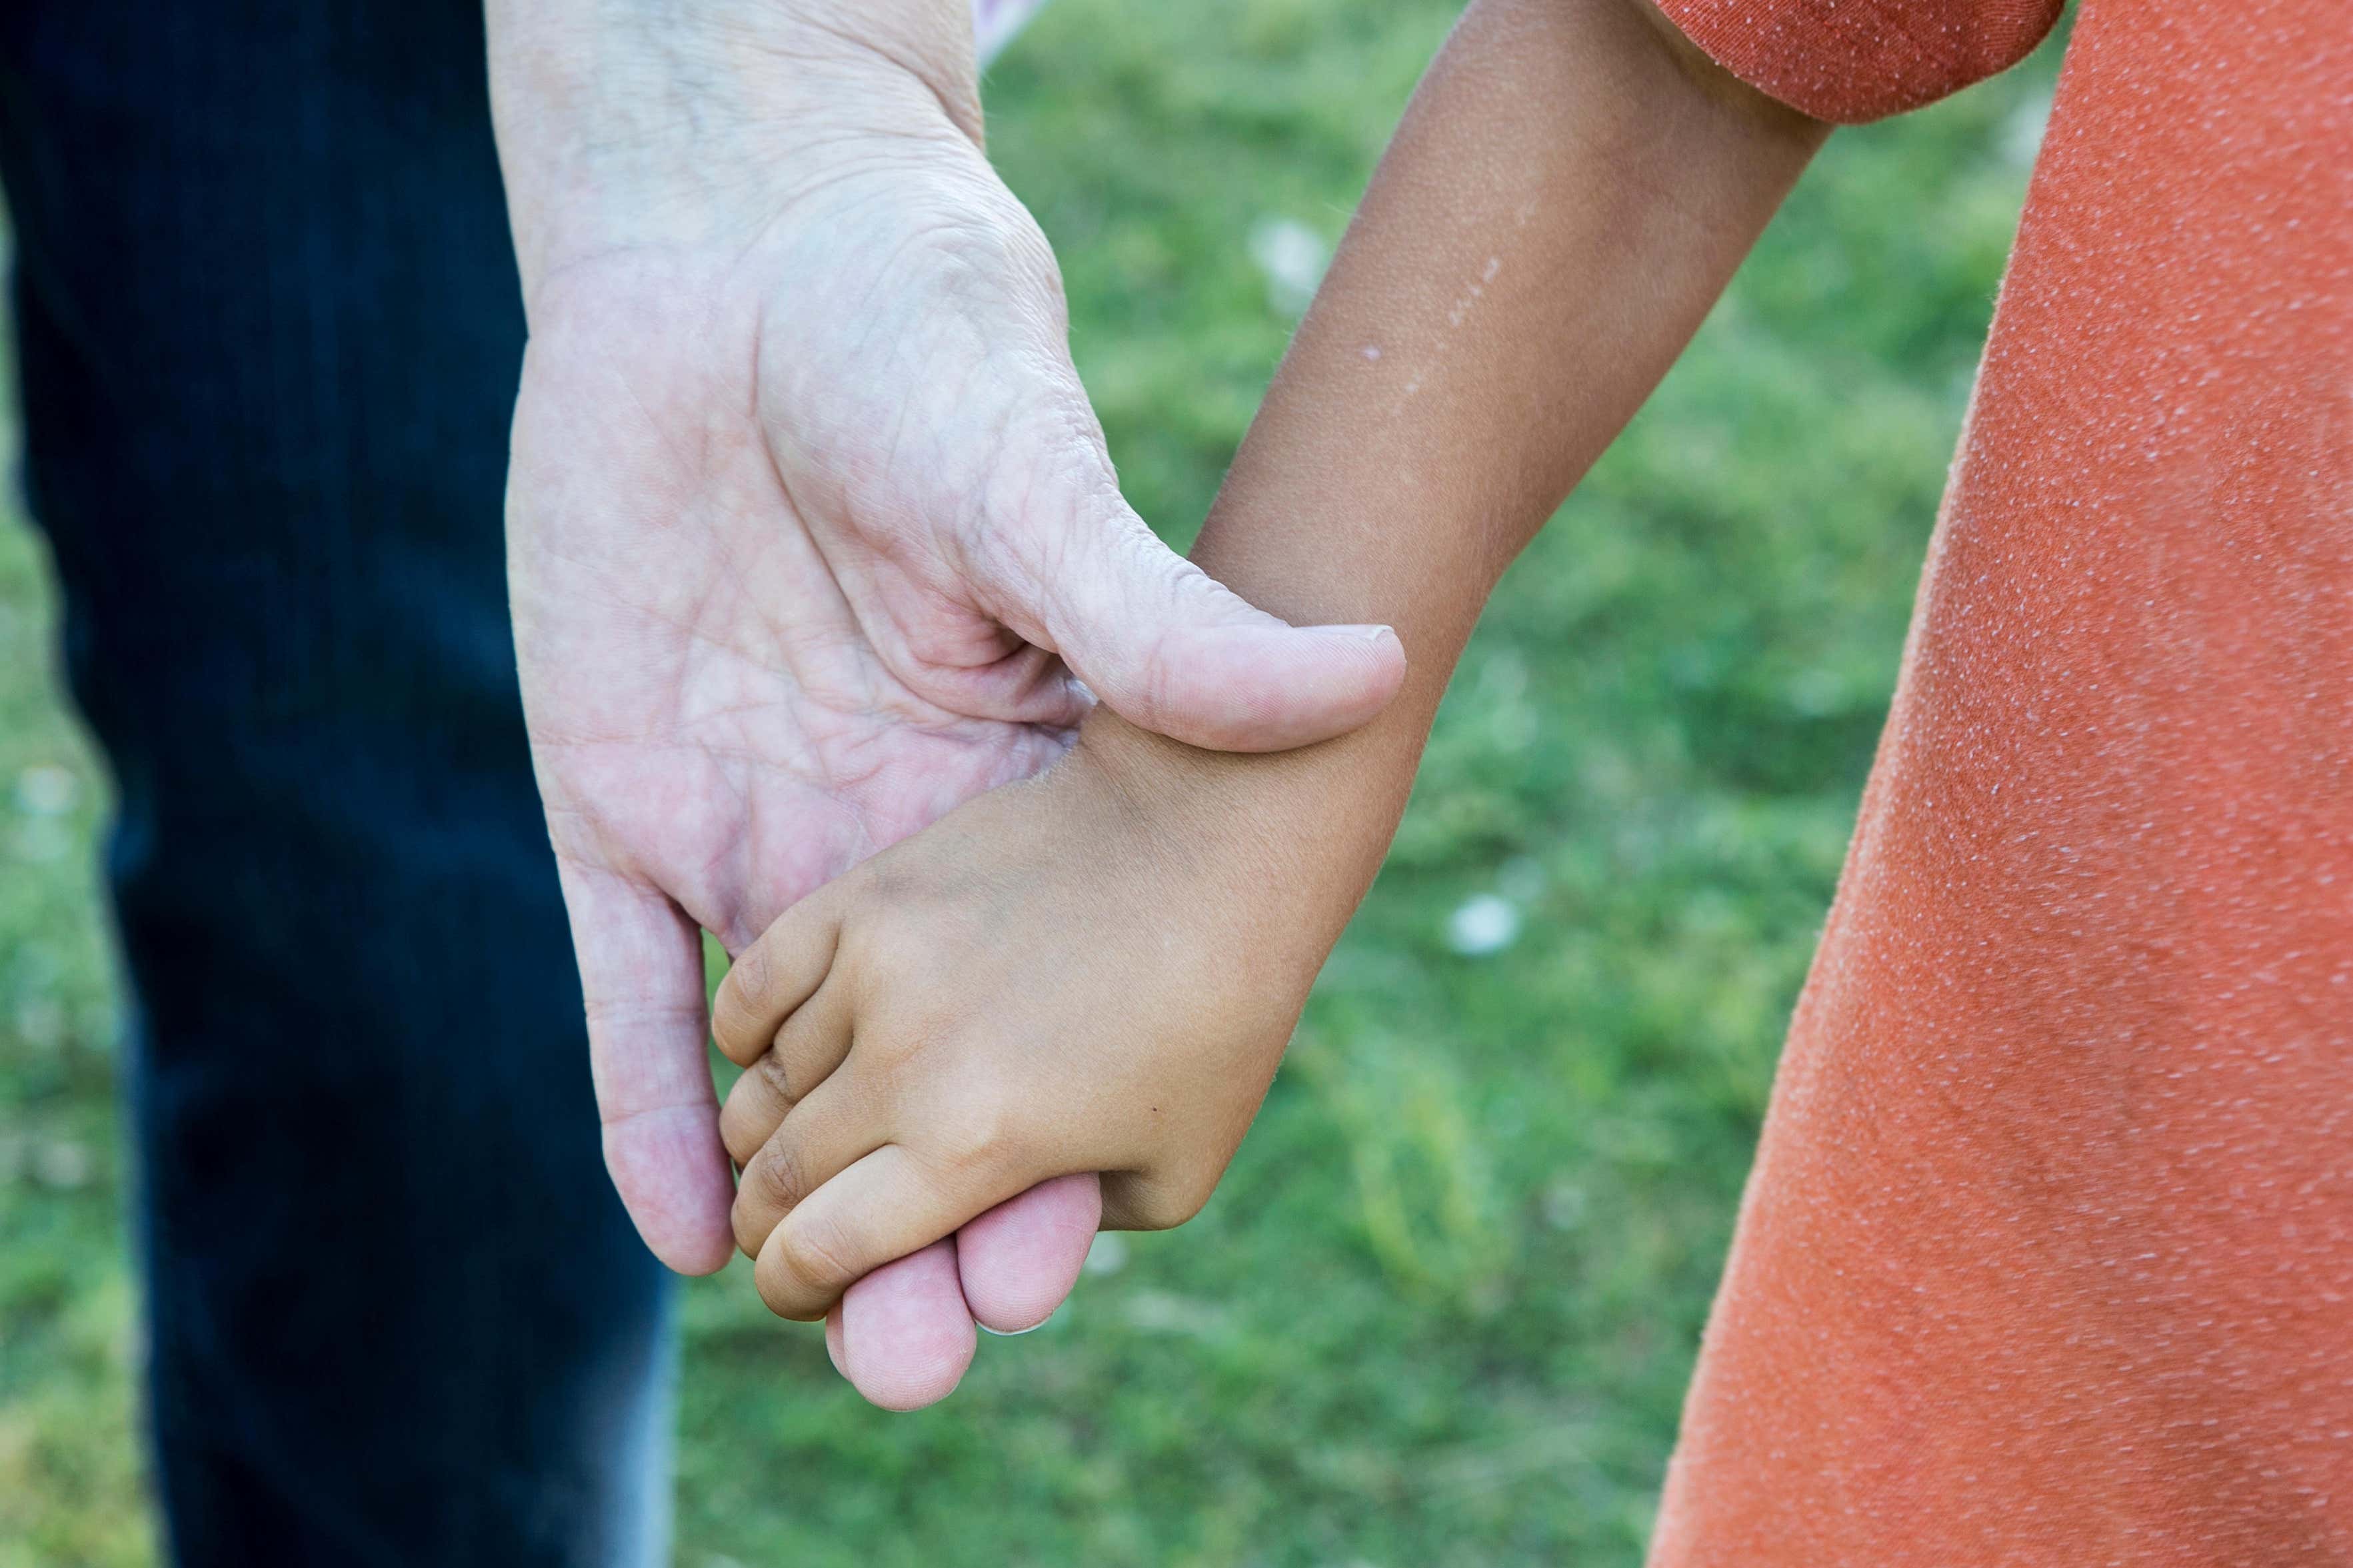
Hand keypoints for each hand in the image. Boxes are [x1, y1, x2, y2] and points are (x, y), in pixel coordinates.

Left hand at [491, 4, 1403, 1403]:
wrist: (730, 254)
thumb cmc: (917, 339)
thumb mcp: (1034, 484)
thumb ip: (1162, 616)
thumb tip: (1367, 673)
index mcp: (1020, 779)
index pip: (1059, 986)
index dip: (1069, 1112)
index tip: (1085, 1229)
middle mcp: (897, 838)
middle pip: (925, 1057)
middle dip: (939, 1207)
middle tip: (947, 1346)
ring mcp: (756, 831)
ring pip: (783, 1056)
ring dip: (802, 1196)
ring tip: (842, 1327)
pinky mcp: (621, 806)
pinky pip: (627, 980)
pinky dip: (641, 1094)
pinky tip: (672, 1217)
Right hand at [710, 718, 1351, 1319]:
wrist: (1204, 840)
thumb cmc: (1213, 1015)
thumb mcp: (1171, 1174)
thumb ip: (1058, 1237)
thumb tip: (968, 1260)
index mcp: (975, 1151)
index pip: (817, 1253)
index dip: (795, 1287)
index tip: (802, 1285)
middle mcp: (906, 1067)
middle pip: (775, 1178)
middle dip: (770, 1221)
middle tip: (791, 1223)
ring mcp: (876, 971)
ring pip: (761, 1088)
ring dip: (768, 1130)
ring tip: (798, 1138)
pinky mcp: (865, 894)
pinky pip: (750, 991)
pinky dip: (746, 1037)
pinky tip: (774, 1052)